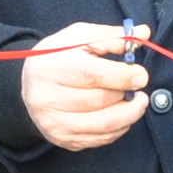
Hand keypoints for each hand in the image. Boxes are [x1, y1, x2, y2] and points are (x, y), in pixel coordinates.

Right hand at [21, 23, 146, 153]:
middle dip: (127, 93)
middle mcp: (46, 99)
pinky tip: (122, 114)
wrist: (29, 86)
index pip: (90, 75)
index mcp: (48, 68)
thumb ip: (111, 36)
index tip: (141, 75)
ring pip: (104, 124)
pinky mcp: (63, 139)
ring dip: (130, 113)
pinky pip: (101, 139)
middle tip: (140, 86)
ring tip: (138, 101)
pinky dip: (119, 127)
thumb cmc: (57, 58)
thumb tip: (143, 33)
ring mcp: (54, 123)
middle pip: (100, 100)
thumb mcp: (78, 38)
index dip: (121, 76)